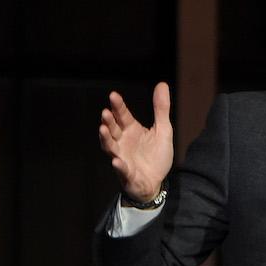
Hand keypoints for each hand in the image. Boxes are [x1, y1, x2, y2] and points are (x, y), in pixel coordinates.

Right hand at [98, 82, 173, 201]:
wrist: (157, 181)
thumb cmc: (156, 155)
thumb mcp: (163, 130)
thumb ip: (161, 109)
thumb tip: (162, 84)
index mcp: (131, 130)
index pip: (122, 115)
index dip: (118, 106)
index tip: (113, 95)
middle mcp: (123, 142)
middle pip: (113, 129)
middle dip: (108, 121)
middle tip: (105, 112)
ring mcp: (122, 157)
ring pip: (110, 147)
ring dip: (106, 139)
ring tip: (102, 129)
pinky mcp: (127, 173)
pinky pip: (121, 169)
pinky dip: (119, 165)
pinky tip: (116, 161)